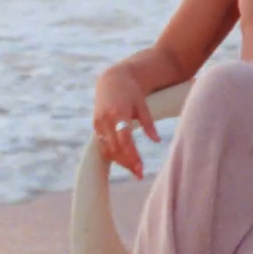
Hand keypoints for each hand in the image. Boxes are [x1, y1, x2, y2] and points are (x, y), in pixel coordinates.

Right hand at [92, 65, 160, 179]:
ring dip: (120, 161)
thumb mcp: (142, 104)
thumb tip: (157, 141)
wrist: (113, 79)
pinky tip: (125, 161)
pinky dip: (113, 154)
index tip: (141, 168)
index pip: (124, 140)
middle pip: (114, 148)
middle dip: (127, 162)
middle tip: (140, 174)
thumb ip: (149, 123)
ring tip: (135, 170)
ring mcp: (97, 123)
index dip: (132, 156)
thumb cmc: (132, 91)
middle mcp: (104, 120)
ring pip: (107, 149)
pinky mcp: (95, 126)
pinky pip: (103, 145)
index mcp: (118, 113)